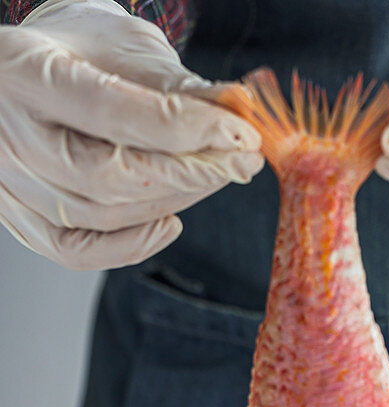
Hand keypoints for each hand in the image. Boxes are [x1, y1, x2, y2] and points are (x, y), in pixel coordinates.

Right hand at [0, 0, 262, 269]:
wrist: (27, 70)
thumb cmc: (77, 50)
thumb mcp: (124, 46)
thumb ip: (176, 83)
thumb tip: (237, 108)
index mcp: (23, 72)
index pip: (111, 112)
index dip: (184, 129)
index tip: (239, 135)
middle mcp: (7, 133)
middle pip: (106, 176)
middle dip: (187, 174)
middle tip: (239, 163)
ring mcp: (10, 183)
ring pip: (99, 216)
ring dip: (172, 202)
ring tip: (213, 179)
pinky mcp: (21, 219)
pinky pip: (77, 252)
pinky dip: (131, 245)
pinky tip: (171, 222)